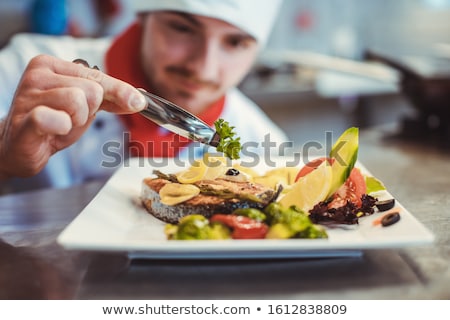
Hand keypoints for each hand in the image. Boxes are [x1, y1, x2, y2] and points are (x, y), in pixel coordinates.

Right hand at [0, 54, 145, 178]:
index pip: (98, 75)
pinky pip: (58, 118)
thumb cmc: (52, 123)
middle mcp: (39, 74)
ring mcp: (29, 95)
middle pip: (92, 89)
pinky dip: (63, 127)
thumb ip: (109, 98)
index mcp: (52, 65)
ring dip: (77, 120)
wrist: (19, 146)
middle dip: (90, 110)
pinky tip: (54, 130)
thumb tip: (138, 99)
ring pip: (79, 101)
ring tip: (61, 125)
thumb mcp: (85, 106)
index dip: (120, 91)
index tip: (139, 102)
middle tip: (70, 119)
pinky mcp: (26, 118)